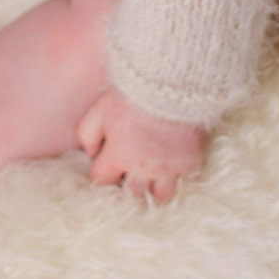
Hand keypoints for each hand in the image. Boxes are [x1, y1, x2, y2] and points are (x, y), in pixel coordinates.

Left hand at [76, 87, 206, 201]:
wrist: (172, 82)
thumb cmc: (132, 93)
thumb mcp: (100, 108)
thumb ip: (87, 134)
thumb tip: (89, 155)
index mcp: (118, 155)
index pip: (102, 181)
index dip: (104, 174)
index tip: (108, 167)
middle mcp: (143, 168)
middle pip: (133, 193)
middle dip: (130, 184)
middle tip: (132, 171)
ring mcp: (169, 168)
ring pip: (160, 196)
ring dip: (155, 189)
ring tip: (154, 177)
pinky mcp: (191, 162)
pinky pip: (185, 182)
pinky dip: (179, 178)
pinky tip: (174, 168)